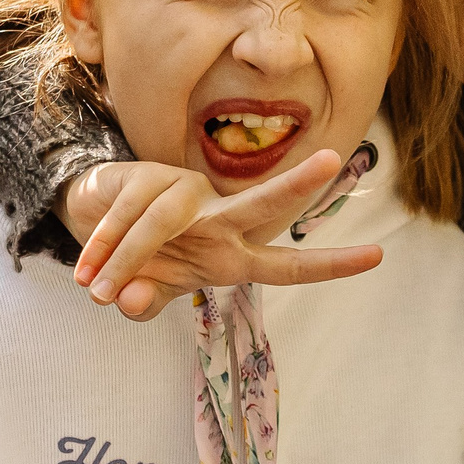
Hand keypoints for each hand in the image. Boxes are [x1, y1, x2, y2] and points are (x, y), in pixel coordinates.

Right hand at [63, 151, 381, 322]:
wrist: (94, 219)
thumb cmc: (140, 259)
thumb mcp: (147, 291)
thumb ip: (146, 302)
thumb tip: (127, 303)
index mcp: (231, 257)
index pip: (286, 267)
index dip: (329, 266)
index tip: (377, 257)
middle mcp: (218, 221)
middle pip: (260, 203)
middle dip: (294, 185)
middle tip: (331, 161)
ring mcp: (184, 194)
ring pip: (158, 227)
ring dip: (122, 261)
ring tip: (93, 294)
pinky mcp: (147, 177)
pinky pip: (124, 218)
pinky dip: (102, 248)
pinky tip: (86, 269)